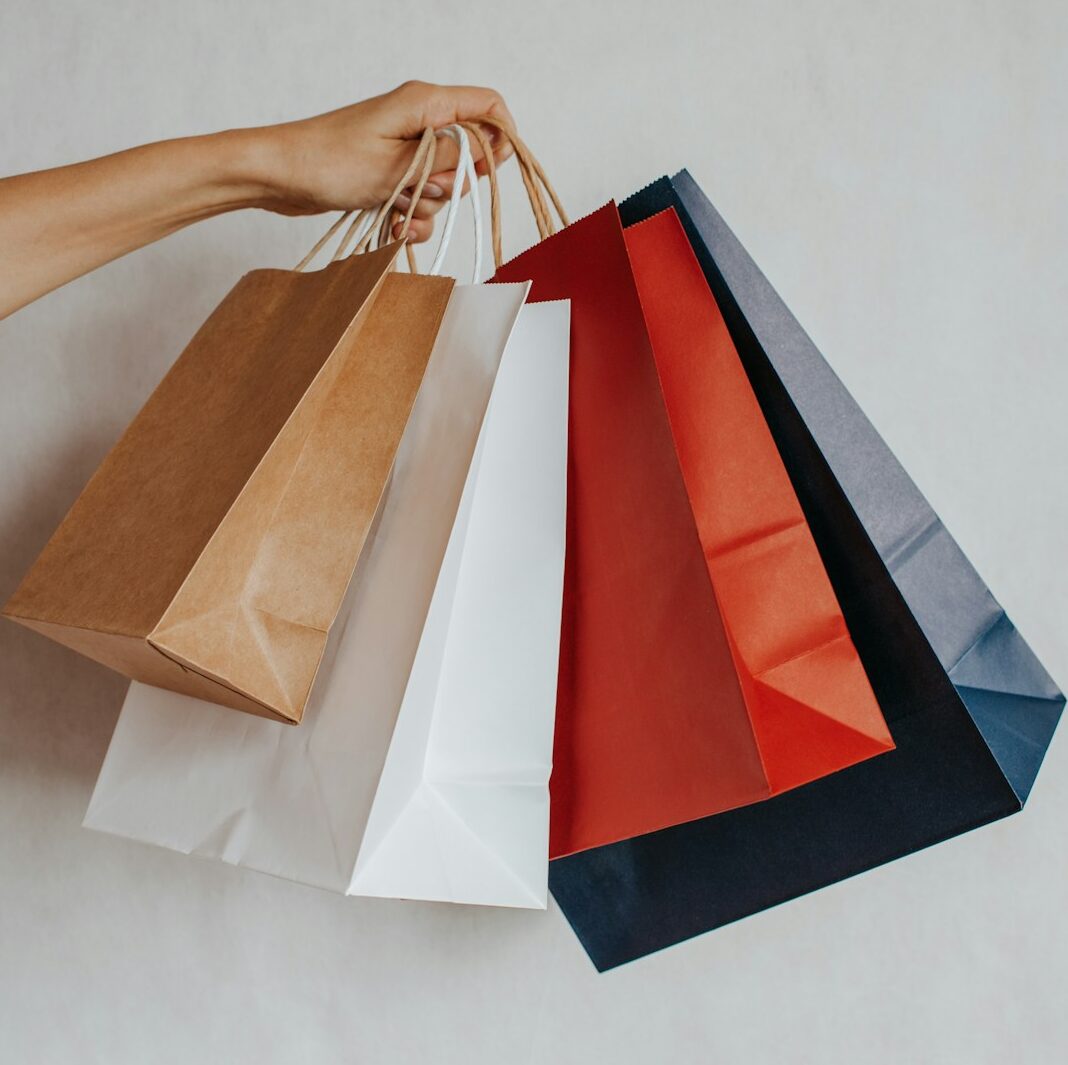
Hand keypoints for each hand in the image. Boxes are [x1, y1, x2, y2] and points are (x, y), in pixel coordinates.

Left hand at [247, 81, 514, 242]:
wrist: (280, 176)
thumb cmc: (328, 162)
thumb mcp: (397, 164)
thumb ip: (445, 158)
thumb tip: (478, 156)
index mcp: (423, 104)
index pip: (487, 105)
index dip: (502, 136)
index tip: (497, 170)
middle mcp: (418, 123)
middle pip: (469, 155)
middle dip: (453, 185)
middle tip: (421, 189)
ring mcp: (405, 151)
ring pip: (444, 185)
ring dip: (428, 207)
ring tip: (396, 210)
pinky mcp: (391, 175)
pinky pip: (422, 202)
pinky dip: (414, 218)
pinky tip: (395, 226)